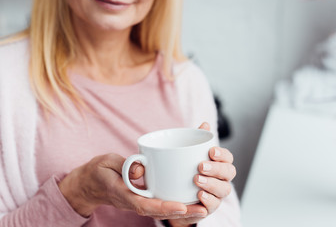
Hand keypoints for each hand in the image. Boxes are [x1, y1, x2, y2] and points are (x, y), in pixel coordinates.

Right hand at [58, 153, 191, 218]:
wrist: (90, 184)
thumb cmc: (99, 170)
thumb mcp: (107, 162)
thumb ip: (124, 165)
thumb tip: (141, 171)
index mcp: (123, 194)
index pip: (145, 205)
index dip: (164, 207)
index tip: (182, 206)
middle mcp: (134, 201)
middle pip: (159, 212)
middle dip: (181, 214)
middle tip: (202, 210)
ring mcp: (139, 202)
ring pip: (163, 211)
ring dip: (183, 212)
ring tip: (203, 209)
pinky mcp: (143, 198)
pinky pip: (161, 205)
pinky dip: (176, 205)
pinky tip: (191, 201)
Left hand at [168, 122, 236, 226]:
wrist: (176, 195)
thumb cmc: (187, 170)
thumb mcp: (189, 153)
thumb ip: (198, 139)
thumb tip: (205, 124)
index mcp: (219, 164)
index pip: (228, 157)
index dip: (223, 154)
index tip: (211, 151)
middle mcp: (222, 179)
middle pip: (229, 173)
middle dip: (217, 169)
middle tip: (201, 166)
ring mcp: (217, 194)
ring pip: (224, 190)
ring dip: (212, 185)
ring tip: (197, 180)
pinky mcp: (208, 208)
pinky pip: (213, 207)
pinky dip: (208, 201)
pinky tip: (199, 195)